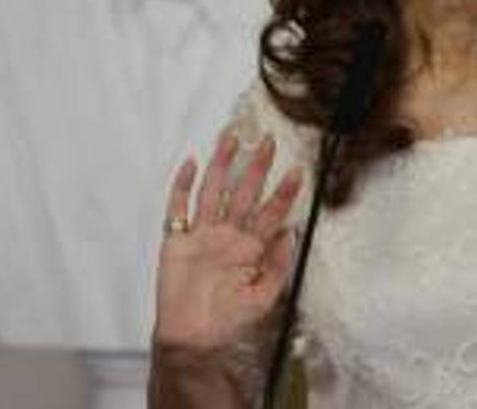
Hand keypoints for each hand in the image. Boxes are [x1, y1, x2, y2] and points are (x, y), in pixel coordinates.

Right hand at [154, 131, 302, 355]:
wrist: (193, 339)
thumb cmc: (228, 323)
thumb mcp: (263, 298)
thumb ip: (278, 265)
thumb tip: (291, 231)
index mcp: (251, 248)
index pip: (271, 212)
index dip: (284, 192)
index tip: (298, 170)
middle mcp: (228, 235)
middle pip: (244, 192)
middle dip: (256, 166)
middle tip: (267, 140)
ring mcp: (203, 234)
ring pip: (214, 190)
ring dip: (221, 163)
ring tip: (231, 137)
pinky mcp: (177, 240)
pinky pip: (178, 206)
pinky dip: (183, 184)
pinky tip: (192, 163)